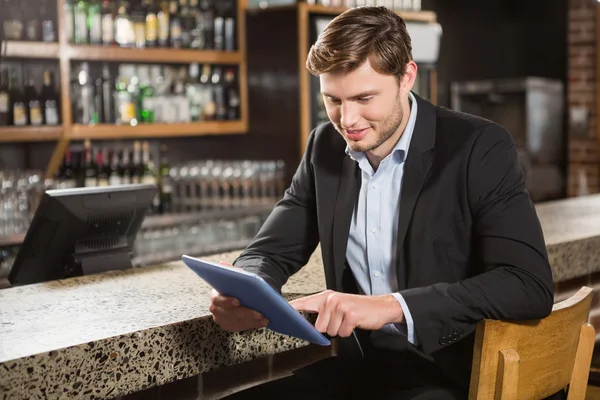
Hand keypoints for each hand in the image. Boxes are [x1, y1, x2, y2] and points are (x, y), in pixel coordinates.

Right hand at [208, 261, 268, 331]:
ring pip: (237, 322)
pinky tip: (264, 322)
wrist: (240, 294)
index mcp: (215, 295)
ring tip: (265, 318)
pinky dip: (254, 324)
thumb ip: (230, 271)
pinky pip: (242, 327)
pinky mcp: (230, 325)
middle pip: (229, 314)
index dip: (227, 301)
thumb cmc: (236, 285)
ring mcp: (222, 319)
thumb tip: (222, 264)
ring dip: (252, 321)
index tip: (238, 301)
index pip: (217, 300)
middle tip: (259, 313)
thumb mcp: (234, 276)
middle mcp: (216, 309)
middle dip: (245, 313)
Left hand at [289, 290, 403, 337]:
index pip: (304, 303)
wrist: (380, 306)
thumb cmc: (357, 308)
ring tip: (348, 320)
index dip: (291, 310)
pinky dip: (349, 332)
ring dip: (341, 330)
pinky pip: (343, 333)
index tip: (280, 313)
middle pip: (319, 327)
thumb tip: (309, 325)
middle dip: (330, 328)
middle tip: (341, 320)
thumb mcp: (338, 305)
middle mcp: (331, 299)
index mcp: (325, 297)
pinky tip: (354, 323)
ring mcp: (341, 306)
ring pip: (331, 331)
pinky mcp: (350, 315)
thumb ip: (322, 312)